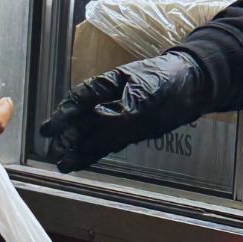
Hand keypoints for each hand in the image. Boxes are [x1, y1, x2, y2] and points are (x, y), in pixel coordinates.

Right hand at [40, 51, 210, 172]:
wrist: (192, 86)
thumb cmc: (168, 77)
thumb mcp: (151, 85)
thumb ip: (131, 100)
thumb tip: (109, 116)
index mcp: (108, 85)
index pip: (81, 99)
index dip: (65, 113)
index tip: (50, 128)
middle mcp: (107, 104)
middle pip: (80, 121)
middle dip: (66, 135)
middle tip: (52, 150)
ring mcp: (115, 120)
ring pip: (89, 136)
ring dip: (74, 149)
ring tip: (59, 163)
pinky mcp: (125, 135)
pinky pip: (103, 147)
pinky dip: (89, 156)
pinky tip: (75, 165)